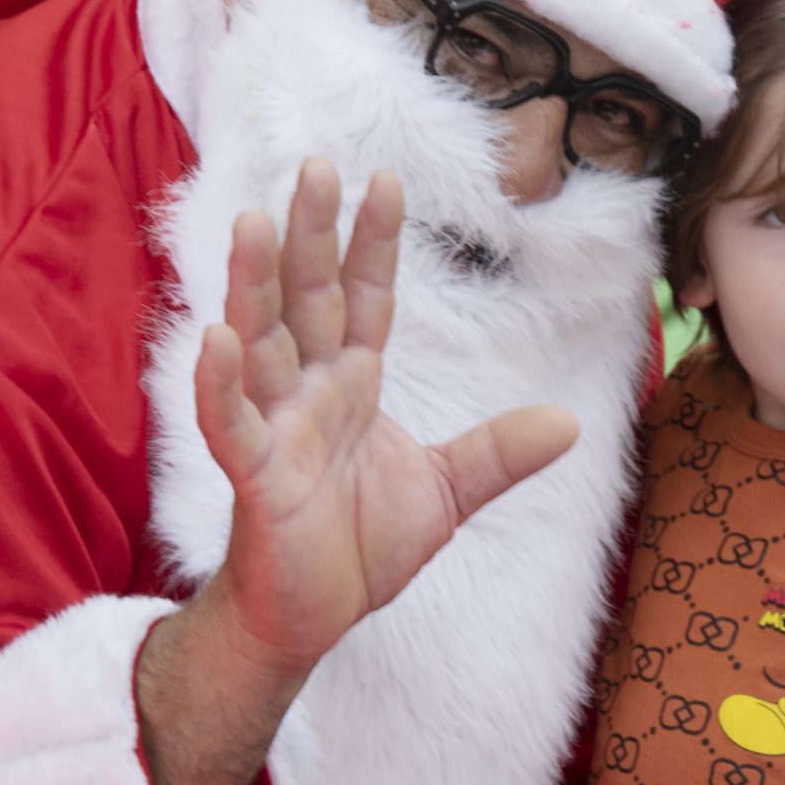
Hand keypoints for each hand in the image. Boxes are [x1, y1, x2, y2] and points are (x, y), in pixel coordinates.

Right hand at [191, 158, 578, 681]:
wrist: (310, 619)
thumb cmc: (359, 549)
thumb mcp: (446, 492)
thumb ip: (497, 453)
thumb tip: (570, 422)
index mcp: (351, 387)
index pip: (366, 300)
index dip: (373, 243)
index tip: (385, 180)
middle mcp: (308, 394)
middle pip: (308, 300)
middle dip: (311, 235)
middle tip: (316, 165)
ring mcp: (275, 429)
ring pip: (259, 344)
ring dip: (252, 285)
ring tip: (251, 222)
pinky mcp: (253, 477)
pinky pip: (231, 422)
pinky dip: (218, 383)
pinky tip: (214, 337)